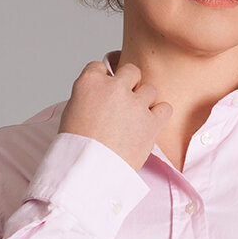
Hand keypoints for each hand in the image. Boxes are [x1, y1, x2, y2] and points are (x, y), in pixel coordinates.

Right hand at [58, 60, 172, 171]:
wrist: (87, 171)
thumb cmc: (77, 147)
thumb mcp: (72, 111)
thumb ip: (91, 95)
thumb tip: (104, 94)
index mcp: (89, 81)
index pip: (102, 67)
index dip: (106, 80)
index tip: (107, 93)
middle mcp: (114, 87)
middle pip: (131, 71)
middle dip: (129, 85)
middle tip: (124, 105)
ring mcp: (134, 103)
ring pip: (149, 89)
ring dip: (144, 102)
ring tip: (134, 121)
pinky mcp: (151, 122)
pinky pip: (165, 108)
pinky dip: (159, 115)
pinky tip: (149, 125)